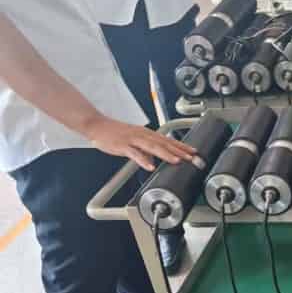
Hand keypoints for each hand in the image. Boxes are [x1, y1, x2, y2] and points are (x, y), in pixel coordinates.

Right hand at [82, 114, 198, 171]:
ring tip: (177, 161)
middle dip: (179, 151)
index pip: (168, 140)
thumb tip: (153, 161)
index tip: (193, 152)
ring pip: (152, 147)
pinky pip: (134, 153)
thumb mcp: (134, 142)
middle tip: (191, 157)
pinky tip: (150, 166)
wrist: (97, 126)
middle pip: (164, 143)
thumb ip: (145, 151)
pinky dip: (143, 160)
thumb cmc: (115, 133)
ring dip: (166, 154)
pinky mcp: (122, 145)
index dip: (181, 146)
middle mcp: (142, 135)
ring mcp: (133, 139)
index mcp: (147, 134)